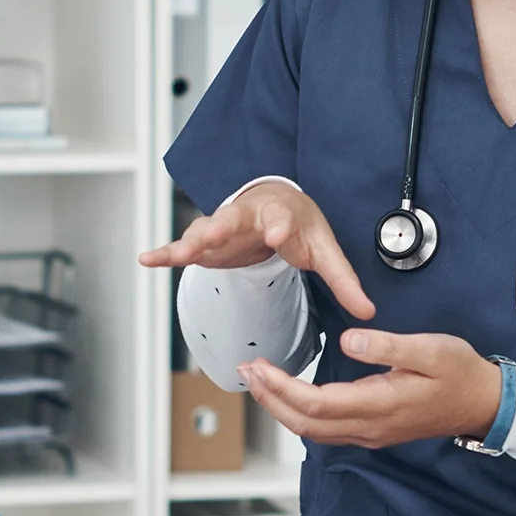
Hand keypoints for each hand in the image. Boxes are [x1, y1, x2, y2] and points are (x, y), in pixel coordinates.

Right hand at [139, 181, 375, 320]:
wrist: (277, 203)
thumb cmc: (301, 225)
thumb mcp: (326, 251)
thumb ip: (343, 281)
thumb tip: (368, 312)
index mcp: (281, 215)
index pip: (280, 221)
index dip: (278, 227)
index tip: (275, 234)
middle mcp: (247, 216)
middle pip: (233, 219)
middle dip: (222, 225)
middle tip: (212, 234)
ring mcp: (223, 228)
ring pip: (204, 230)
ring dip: (190, 240)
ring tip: (178, 253)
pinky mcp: (207, 243)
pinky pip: (183, 246)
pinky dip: (165, 252)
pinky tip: (147, 260)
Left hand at [237, 330, 501, 450]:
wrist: (484, 403)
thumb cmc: (460, 372)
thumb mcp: (431, 349)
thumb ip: (387, 346)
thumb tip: (349, 340)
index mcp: (380, 404)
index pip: (317, 404)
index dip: (282, 388)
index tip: (260, 366)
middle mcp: (370, 427)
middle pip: (306, 424)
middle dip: (271, 399)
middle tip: (246, 371)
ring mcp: (371, 433)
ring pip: (313, 431)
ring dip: (281, 408)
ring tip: (258, 381)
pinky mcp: (374, 431)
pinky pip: (326, 430)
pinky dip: (300, 413)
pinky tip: (289, 394)